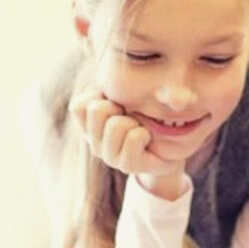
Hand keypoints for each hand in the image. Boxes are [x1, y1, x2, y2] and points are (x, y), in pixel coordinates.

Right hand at [70, 87, 184, 180]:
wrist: (170, 149)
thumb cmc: (146, 118)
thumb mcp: (127, 98)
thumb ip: (113, 89)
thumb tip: (106, 82)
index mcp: (90, 126)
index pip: (78, 106)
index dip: (99, 95)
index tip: (116, 102)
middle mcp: (95, 143)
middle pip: (96, 110)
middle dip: (118, 106)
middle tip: (130, 117)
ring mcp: (109, 157)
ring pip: (116, 125)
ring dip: (133, 122)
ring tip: (139, 129)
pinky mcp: (127, 166)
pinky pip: (134, 137)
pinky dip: (144, 133)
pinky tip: (146, 139)